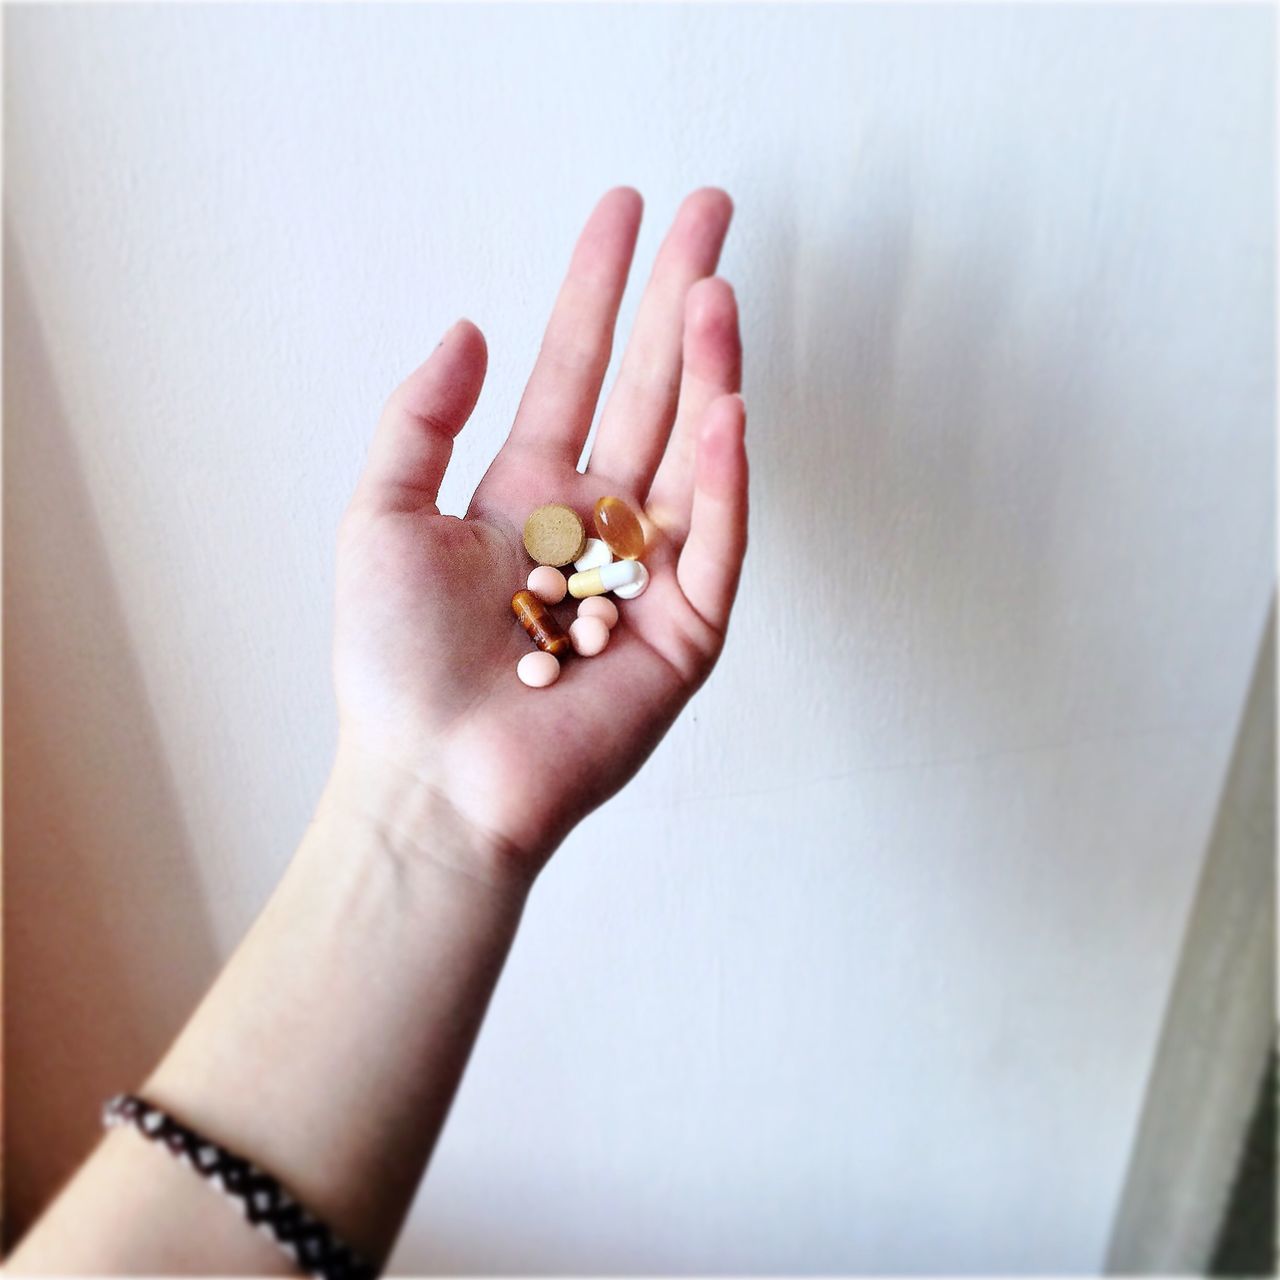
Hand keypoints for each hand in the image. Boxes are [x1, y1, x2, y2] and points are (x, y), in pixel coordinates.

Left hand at [329, 188, 746, 879]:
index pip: (576, 370)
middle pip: (649, 392)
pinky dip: (723, 481)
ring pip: (691, 455)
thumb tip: (469, 328)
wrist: (430, 779)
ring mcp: (647, 577)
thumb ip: (420, 418)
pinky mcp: (684, 634)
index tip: (625, 211)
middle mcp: (597, 526)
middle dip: (679, 302)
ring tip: (716, 288)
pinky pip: (714, 545)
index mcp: (528, 495)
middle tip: (712, 211)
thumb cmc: (397, 664)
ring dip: (708, 370)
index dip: (599, 290)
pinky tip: (723, 410)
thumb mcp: (381, 516)